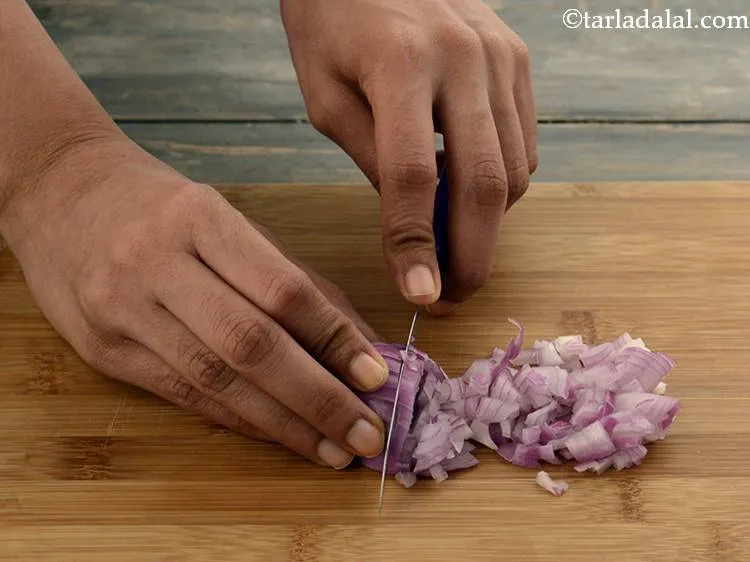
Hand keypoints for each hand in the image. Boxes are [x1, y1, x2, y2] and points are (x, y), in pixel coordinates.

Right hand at [1, 138, 388, 469]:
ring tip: (333, 448)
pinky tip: (280, 435)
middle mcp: (156, 263)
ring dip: (283, 423)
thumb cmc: (162, 207)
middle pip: (250, 344)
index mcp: (200, 218)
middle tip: (367, 433)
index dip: (333, 338)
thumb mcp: (229, 220)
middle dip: (318, 397)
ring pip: (216, 380)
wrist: (63, 194)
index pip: (281, 289)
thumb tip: (356, 343)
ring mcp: (122, 310)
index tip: (378, 375)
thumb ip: (291, 279)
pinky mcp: (103, 350)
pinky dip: (240, 419)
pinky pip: (183, 394)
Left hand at [281, 0, 536, 313]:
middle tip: (452, 295)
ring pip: (515, 170)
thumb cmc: (332, 23)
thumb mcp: (326, 95)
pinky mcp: (519, 58)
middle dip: (472, 256)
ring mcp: (501, 56)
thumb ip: (372, 159)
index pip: (413, 176)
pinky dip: (502, 183)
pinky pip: (524, 143)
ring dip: (488, 224)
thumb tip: (415, 227)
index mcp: (399, 64)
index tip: (420, 296)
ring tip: (452, 246)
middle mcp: (464, 58)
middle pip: (484, 184)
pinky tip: (468, 190)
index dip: (417, 245)